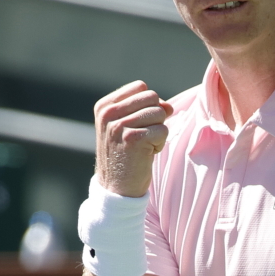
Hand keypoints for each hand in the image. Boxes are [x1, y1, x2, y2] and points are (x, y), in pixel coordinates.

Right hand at [94, 81, 171, 196]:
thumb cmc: (126, 155)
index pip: (141, 87)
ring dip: (158, 132)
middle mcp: (108, 113)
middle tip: (143, 137)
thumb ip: (148, 109)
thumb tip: (169, 106)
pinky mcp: (133, 139)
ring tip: (143, 146)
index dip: (148, 105)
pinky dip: (160, 144)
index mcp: (105, 106)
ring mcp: (119, 125)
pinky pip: (163, 130)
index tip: (137, 125)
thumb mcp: (130, 126)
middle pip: (152, 97)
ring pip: (159, 113)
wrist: (116, 187)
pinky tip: (146, 154)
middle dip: (155, 117)